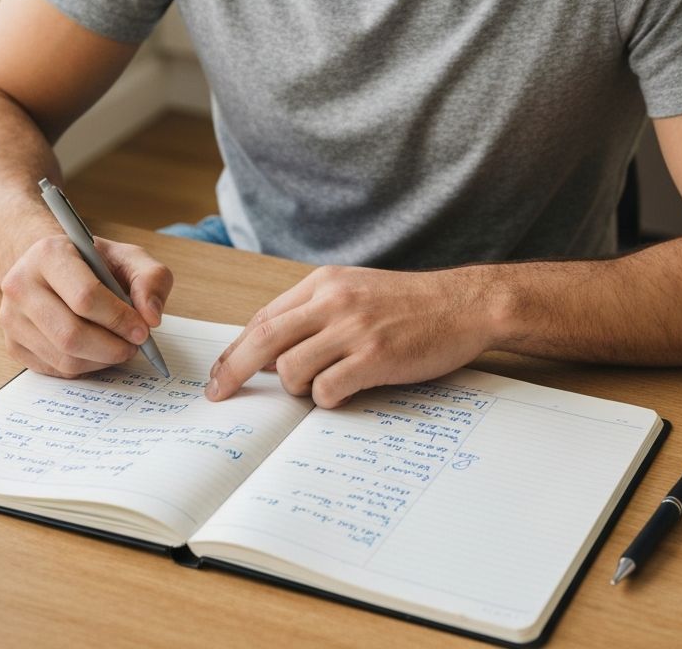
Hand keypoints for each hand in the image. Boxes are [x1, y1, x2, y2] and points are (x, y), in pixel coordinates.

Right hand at [0, 235, 172, 376]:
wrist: (53, 269)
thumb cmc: (94, 263)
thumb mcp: (129, 258)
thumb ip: (151, 279)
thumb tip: (152, 317)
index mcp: (48, 254)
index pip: (85, 297)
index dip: (119, 319)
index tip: (143, 330)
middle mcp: (20, 285)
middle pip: (71, 334)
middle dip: (112, 347)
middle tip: (135, 345)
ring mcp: (11, 318)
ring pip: (63, 357)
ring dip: (102, 360)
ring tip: (120, 347)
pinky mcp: (12, 345)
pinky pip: (55, 370)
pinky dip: (85, 367)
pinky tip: (98, 351)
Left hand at [206, 265, 498, 407]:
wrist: (463, 304)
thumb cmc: (410, 302)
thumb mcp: (356, 289)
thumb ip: (316, 310)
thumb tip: (271, 346)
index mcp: (324, 283)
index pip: (264, 316)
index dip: (236, 348)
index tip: (220, 371)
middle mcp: (333, 301)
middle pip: (263, 339)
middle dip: (232, 370)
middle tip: (217, 393)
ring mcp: (353, 329)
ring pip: (290, 368)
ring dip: (294, 386)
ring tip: (319, 385)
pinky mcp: (375, 357)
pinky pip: (326, 390)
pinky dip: (325, 399)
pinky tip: (343, 392)